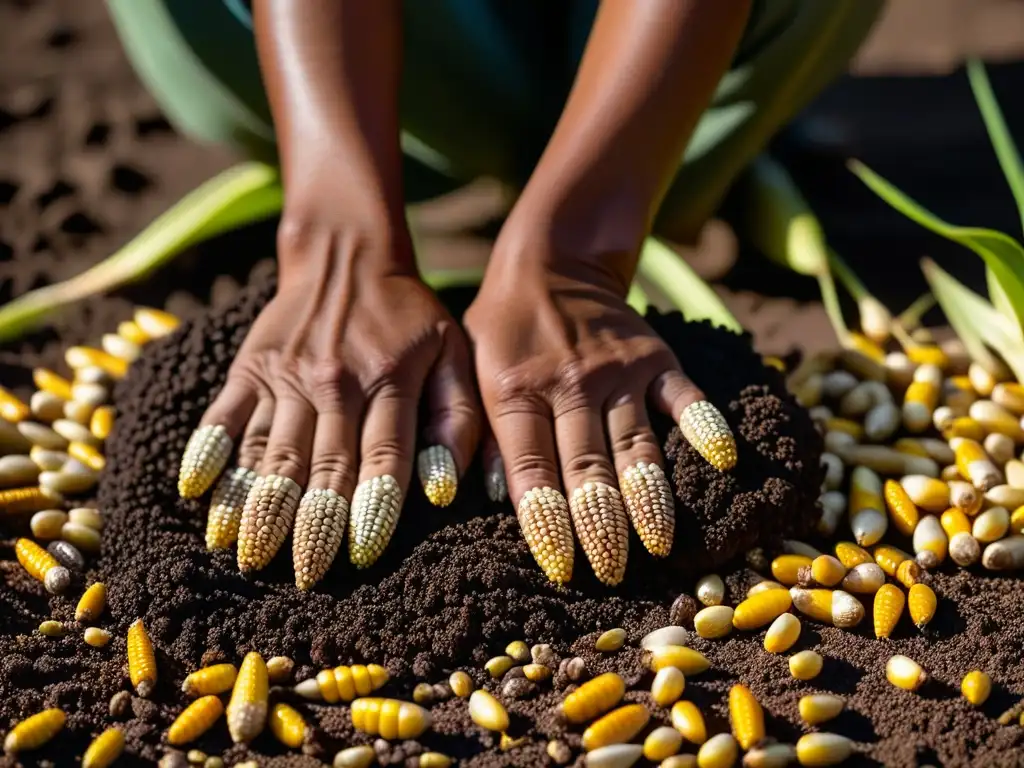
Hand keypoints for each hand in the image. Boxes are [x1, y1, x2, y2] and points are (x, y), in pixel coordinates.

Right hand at [177, 218, 479, 588]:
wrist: (349, 255)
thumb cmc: (412, 319)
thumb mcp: (454, 354)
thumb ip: (456, 419)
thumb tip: (443, 489)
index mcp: (391, 381)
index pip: (382, 456)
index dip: (372, 507)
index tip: (360, 556)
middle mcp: (335, 381)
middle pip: (321, 464)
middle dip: (311, 525)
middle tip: (303, 578)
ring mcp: (286, 375)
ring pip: (271, 450)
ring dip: (257, 505)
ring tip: (248, 555)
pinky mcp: (250, 367)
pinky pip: (226, 415)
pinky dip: (210, 452)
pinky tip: (196, 493)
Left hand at [464, 255, 735, 585]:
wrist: (550, 261)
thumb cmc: (501, 329)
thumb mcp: (468, 369)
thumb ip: (476, 428)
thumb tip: (491, 495)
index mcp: (515, 392)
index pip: (532, 470)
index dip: (547, 520)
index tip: (561, 566)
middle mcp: (569, 384)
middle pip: (587, 466)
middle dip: (600, 525)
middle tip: (611, 573)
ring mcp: (617, 370)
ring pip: (635, 443)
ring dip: (648, 496)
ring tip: (660, 545)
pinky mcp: (654, 357)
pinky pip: (685, 394)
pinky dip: (705, 424)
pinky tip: (724, 458)